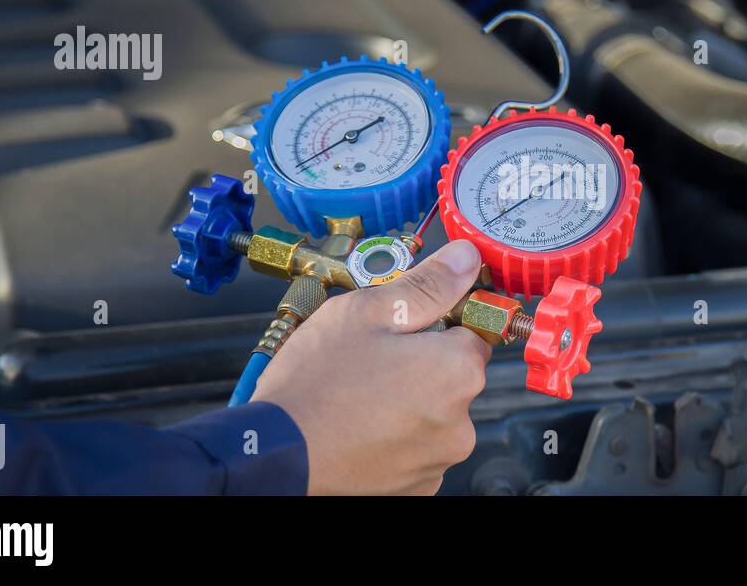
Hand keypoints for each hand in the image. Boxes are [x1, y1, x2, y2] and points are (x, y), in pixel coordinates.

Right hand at [251, 239, 489, 494]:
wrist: (274, 454)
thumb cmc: (315, 384)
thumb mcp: (367, 313)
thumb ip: (427, 285)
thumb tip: (466, 258)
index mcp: (457, 371)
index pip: (473, 331)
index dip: (438, 321)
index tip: (405, 325)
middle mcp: (460, 421)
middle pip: (454, 375)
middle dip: (421, 363)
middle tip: (372, 359)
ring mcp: (440, 460)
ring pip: (434, 413)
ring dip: (409, 401)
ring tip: (360, 395)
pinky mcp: (418, 487)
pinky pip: (417, 447)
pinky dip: (396, 436)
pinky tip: (361, 425)